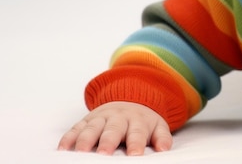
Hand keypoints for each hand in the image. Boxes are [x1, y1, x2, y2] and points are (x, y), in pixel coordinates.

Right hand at [57, 101, 172, 154]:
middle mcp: (118, 118)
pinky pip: (75, 128)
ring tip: (80, 153)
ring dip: (85, 140)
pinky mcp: (86, 120)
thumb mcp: (157, 126)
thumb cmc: (142, 122)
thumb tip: (165, 149)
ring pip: (92, 128)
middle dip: (107, 142)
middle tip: (103, 154)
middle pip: (112, 130)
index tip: (135, 155)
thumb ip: (162, 137)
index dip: (136, 143)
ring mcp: (100, 118)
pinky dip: (68, 138)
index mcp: (137, 121)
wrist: (129, 100)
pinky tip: (63, 149)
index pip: (137, 133)